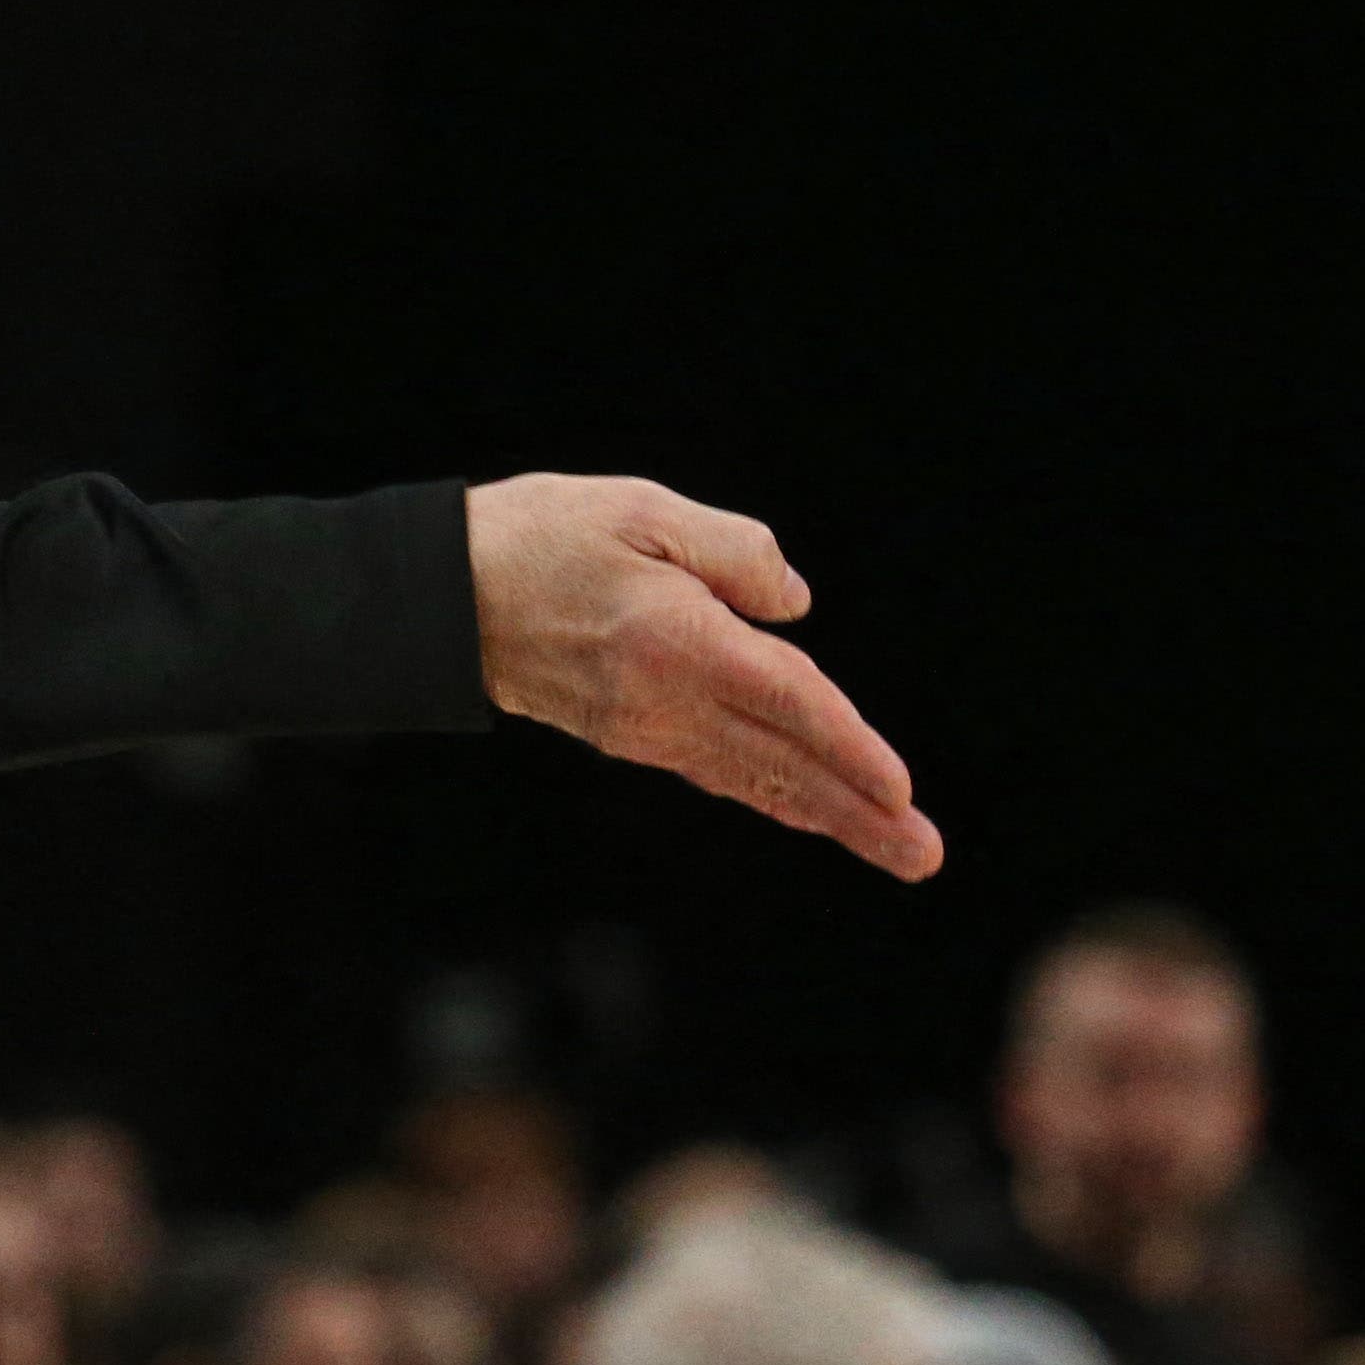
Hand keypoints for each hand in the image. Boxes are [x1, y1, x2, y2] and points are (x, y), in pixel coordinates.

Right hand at [464, 474, 941, 879]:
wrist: (442, 600)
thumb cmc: (540, 538)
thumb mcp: (641, 509)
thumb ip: (734, 551)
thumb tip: (794, 607)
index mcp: (676, 640)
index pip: (786, 701)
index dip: (850, 746)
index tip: (899, 787)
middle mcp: (664, 700)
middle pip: (782, 764)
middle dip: (857, 812)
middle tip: (921, 855)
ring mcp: (644, 729)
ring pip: (755, 781)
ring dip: (827, 816)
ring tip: (891, 848)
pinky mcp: (628, 737)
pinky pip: (719, 773)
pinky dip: (773, 795)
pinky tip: (810, 810)